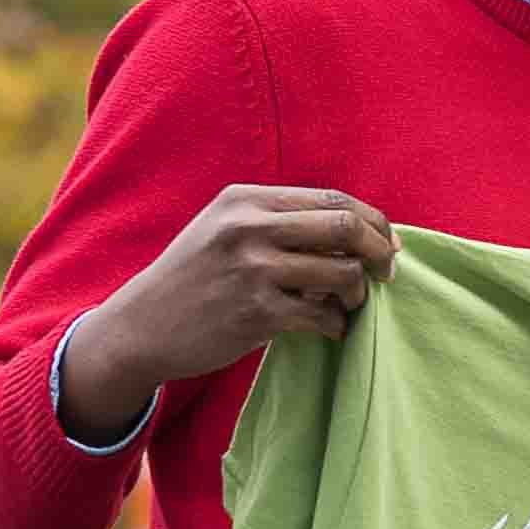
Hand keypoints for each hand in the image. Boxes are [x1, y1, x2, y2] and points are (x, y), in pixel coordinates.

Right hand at [57, 187, 396, 441]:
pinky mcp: (256, 313)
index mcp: (245, 199)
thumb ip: (281, 222)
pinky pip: (323, 316)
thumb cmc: (195, 278)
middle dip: (380, 251)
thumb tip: (360, 232)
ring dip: (358, 294)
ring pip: (342, 273)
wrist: (141, 327)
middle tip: (388, 274)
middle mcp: (248, 227)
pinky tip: (329, 329)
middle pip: (346, 228)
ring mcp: (252, 270)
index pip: (333, 199)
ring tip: (347, 305)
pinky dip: (337, 325)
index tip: (388, 245)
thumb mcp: (225, 229)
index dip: (373, 222)